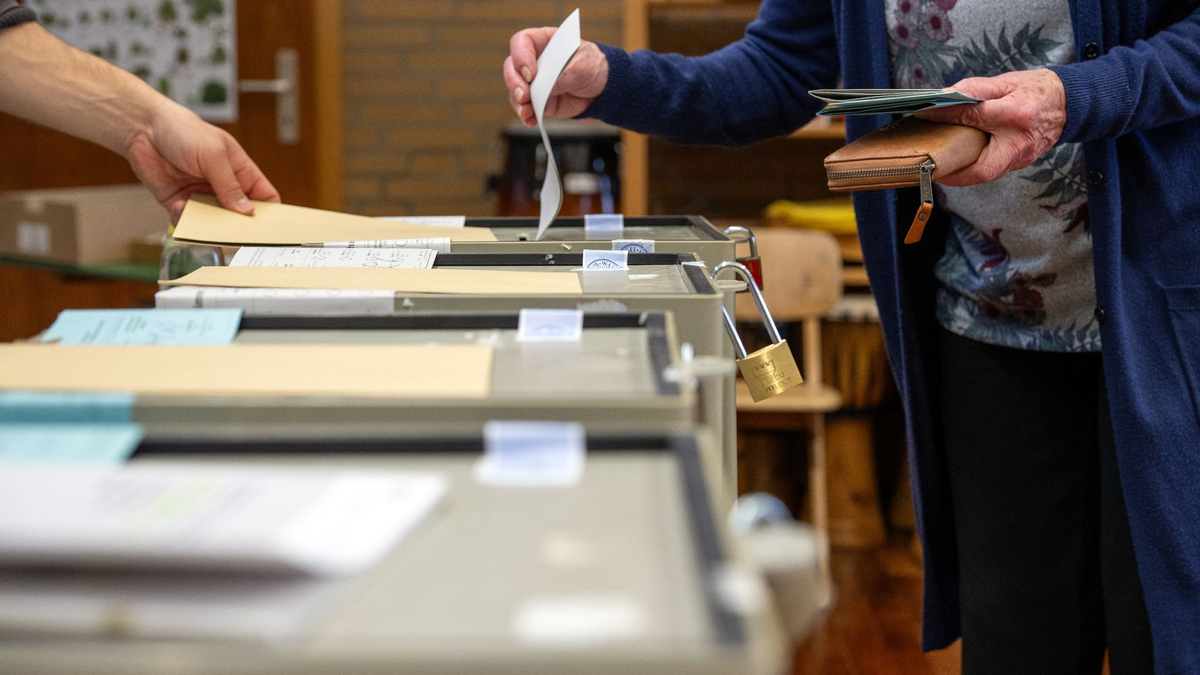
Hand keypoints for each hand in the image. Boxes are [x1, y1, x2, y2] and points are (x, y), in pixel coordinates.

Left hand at [122, 99, 279, 222]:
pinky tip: (179, 207)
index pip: (264, 196)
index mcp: (239, 170)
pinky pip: (187, 221)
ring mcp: (201, 195)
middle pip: (239, 215)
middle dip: (237, 225)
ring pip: (213, 222)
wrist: (142, 128)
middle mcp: (222, 186)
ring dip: (209, 226)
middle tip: (235, 233)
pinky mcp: (179, 202)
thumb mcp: (213, 155)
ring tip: (204, 224)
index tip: (268, 227)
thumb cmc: (182, 130)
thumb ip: (230, 184)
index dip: (269, 212)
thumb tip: (247, 211)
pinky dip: (185, 221)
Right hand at [504, 27, 608, 127]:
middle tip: (524, 95)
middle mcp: (534, 61)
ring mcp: (535, 82)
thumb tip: (544, 90)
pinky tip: (531, 120)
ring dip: (518, 102)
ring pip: (515, 90)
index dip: (520, 56)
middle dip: (515, 82)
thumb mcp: (581, 67)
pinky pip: (525, 107)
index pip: (521, 42)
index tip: (531, 73)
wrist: (602, 88)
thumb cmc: (592, 67)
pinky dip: (526, 115)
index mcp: (544, 42)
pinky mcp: (538, 100)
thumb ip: (562, 77)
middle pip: (512, 67)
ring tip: (527, 111)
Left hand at [915, 69, 1066, 186]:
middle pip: (982, 168)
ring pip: (986, 174)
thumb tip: (943, 97)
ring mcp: (1022, 157)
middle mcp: (1020, 141)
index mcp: (1017, 114)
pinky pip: (993, 171)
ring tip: (939, 164)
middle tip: (930, 165)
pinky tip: (958, 161)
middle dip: (954, 172)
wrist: (1068, 103)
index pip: (974, 117)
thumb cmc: (1035, 90)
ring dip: (961, 174)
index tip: (924, 114)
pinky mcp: (1020, 164)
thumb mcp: (1005, 82)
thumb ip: (974, 89)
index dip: (946, 116)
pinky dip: (973, 169)